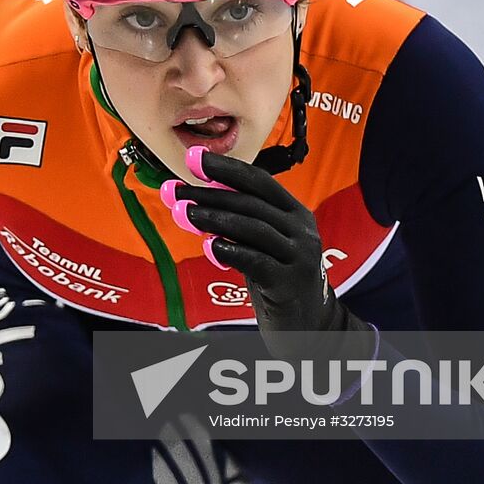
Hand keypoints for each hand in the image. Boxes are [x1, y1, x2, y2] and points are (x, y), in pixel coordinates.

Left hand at [161, 146, 374, 363]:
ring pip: (252, 228)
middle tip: (174, 191)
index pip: (258, 181)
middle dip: (208, 193)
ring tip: (182, 212)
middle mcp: (302, 229)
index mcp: (294, 213)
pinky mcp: (291, 282)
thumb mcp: (262, 245)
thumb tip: (191, 197)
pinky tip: (209, 246)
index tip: (192, 158)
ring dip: (213, 218)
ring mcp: (300, 255)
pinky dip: (230, 250)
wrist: (310, 326)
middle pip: (250, 203)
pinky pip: (257, 261)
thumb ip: (235, 222)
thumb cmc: (277, 279)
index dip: (224, 168)